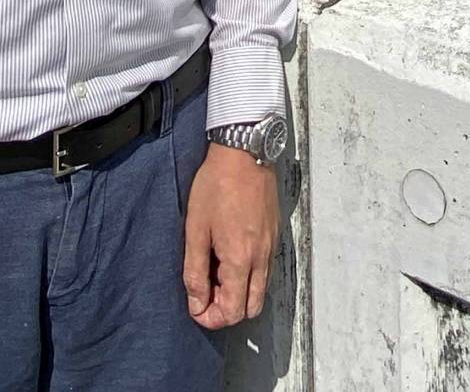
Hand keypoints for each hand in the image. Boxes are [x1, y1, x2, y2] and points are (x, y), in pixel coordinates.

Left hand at [183, 143, 279, 328]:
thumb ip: (195, 271)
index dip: (211, 318)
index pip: (232, 311)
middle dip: (228, 311)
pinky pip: (266, 270)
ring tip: (216, 275)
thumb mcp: (195, 229)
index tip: (195, 308)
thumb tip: (196, 303)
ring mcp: (271, 246)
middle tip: (206, 296)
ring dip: (240, 294)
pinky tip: (231, 258)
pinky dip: (250, 277)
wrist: (244, 152)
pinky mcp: (275, 234)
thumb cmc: (216, 186)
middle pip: (251, 308)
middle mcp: (261, 258)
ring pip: (261, 291)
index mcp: (239, 259)